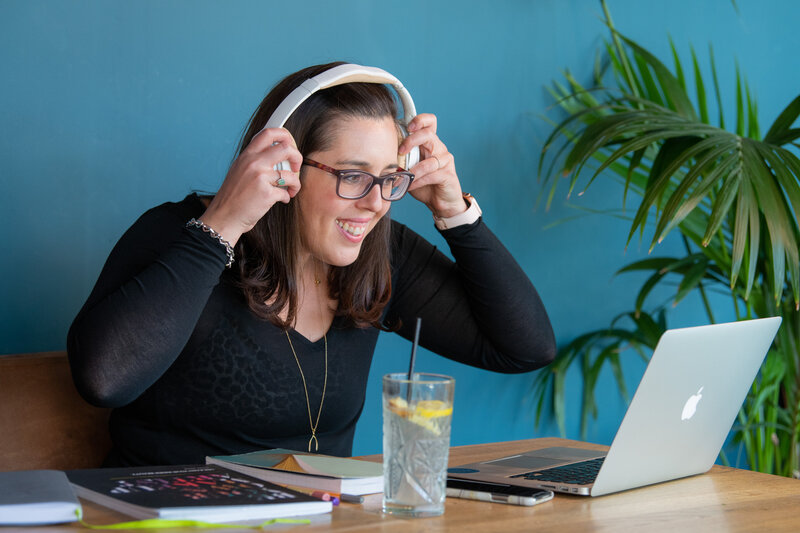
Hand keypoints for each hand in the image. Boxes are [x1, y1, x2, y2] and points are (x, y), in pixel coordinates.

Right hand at [199, 128, 301, 244]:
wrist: (224, 217)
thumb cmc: (233, 197)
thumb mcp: (239, 171)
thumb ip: (255, 161)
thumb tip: (278, 156)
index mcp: (247, 156)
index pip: (268, 133)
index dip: (285, 135)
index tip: (290, 144)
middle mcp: (253, 163)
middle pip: (286, 148)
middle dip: (297, 157)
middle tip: (296, 168)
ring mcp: (260, 178)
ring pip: (291, 174)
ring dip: (296, 183)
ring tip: (291, 189)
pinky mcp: (266, 194)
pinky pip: (286, 192)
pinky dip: (286, 197)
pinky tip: (280, 200)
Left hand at [399, 113, 464, 217]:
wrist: (439, 202)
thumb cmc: (423, 183)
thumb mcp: (409, 168)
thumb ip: (400, 159)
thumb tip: (380, 154)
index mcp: (429, 142)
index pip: (429, 122)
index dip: (419, 120)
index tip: (408, 127)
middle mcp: (439, 147)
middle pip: (428, 134)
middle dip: (411, 140)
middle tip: (400, 152)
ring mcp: (445, 160)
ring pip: (430, 158)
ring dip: (413, 170)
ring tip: (402, 178)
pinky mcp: (448, 174)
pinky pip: (431, 174)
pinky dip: (417, 181)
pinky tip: (410, 186)